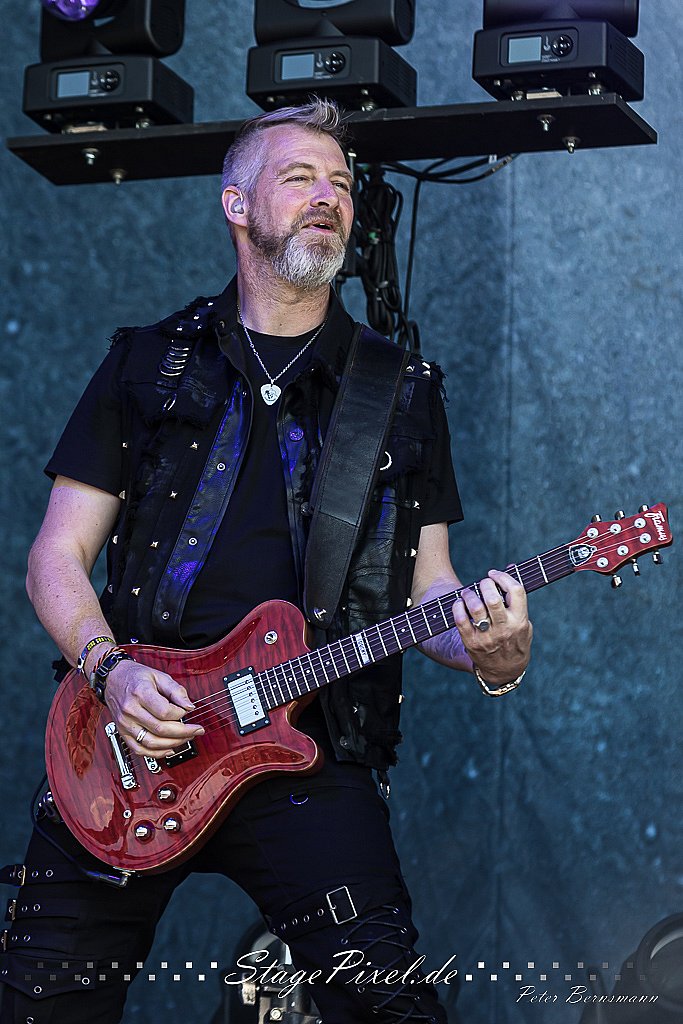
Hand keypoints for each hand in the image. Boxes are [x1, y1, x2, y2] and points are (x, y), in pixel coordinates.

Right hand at [103, 659, 204, 756]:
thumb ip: (176, 690)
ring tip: (186, 739)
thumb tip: (189, 706)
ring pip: (151, 743)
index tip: (187, 711)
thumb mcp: (159, 676)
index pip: (165, 712)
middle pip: (160, 729)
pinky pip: (139, 750)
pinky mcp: (123, 732)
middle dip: (183, 732)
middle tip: (197, 730)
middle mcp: (130, 710)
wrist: (113, 679)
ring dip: (172, 744)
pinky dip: (155, 754)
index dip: (180, 714)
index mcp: (140, 693)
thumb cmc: (136, 677)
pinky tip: (168, 749)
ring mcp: (125, 723)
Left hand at [452, 569, 532, 685]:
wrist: (505, 671)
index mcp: (520, 620)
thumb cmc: (515, 640)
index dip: (503, 577)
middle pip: (493, 598)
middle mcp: (504, 628)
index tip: (494, 574)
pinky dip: (457, 607)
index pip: (516, 591)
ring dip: (469, 594)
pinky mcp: (471, 642)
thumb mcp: (524, 622)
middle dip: (485, 584)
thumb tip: (510, 566)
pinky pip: (460, 620)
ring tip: (468, 592)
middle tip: (482, 583)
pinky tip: (459, 603)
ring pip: (475, 608)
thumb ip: (517, 598)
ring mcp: (487, 637)